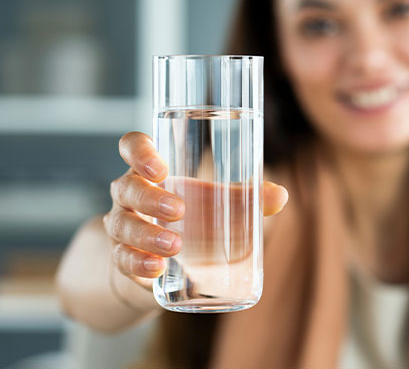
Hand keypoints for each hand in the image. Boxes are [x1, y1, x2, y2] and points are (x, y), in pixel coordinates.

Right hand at [103, 132, 288, 283]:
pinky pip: (121, 259)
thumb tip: (280, 195)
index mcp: (151, 173)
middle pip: (126, 187)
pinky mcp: (122, 259)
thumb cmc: (189, 222)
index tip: (160, 167)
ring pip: (121, 224)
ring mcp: (122, 227)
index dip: (138, 150)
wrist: (157, 267)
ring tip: (175, 245)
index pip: (131, 148)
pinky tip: (156, 268)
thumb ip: (245, 199)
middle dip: (149, 196)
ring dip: (147, 234)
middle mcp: (130, 196)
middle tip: (179, 209)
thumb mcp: (214, 205)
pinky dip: (138, 262)